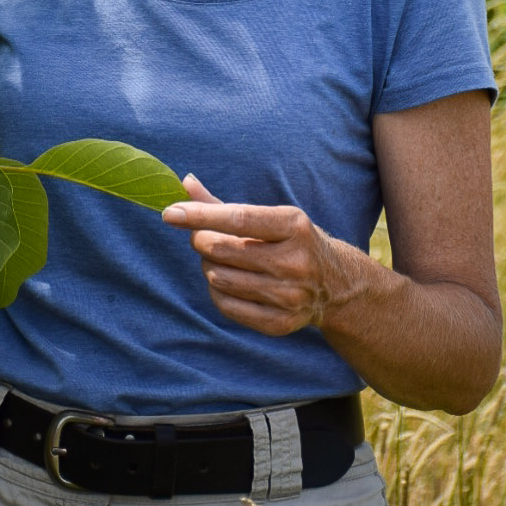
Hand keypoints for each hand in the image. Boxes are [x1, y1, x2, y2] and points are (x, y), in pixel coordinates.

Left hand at [162, 174, 349, 336]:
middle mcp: (294, 262)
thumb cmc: (291, 241)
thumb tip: (184, 183)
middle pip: (222, 250)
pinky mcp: (280, 322)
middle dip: (200, 239)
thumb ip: (223, 203)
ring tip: (218, 257)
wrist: (335, 285)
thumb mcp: (270, 215)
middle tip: (201, 236)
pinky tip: (225, 278)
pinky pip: (226, 306)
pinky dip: (215, 290)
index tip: (170, 212)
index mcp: (294, 226)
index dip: (200, 215)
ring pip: (219, 278)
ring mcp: (289, 296)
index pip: (238, 218)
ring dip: (207, 264)